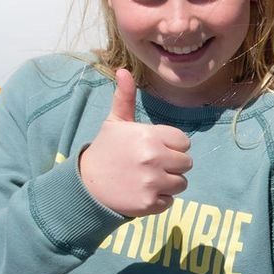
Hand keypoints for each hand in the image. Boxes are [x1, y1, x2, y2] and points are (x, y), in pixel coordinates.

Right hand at [78, 69, 192, 216]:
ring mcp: (152, 182)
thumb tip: (123, 70)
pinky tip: (142, 192)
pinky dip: (159, 199)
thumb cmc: (106, 150)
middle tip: (150, 165)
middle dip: (172, 165)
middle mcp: (154, 158)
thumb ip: (125, 98)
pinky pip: (170, 201)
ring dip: (168, 183)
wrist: (87, 185)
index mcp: (149, 136)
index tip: (154, 148)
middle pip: (186, 163)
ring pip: (181, 183)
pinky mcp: (150, 203)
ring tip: (147, 178)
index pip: (184, 142)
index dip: (171, 146)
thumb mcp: (115, 122)